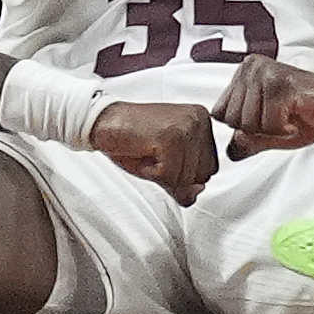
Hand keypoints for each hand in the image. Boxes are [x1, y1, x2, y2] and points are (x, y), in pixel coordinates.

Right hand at [87, 101, 218, 204]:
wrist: (103, 121)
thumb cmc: (132, 139)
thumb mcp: (165, 164)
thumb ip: (185, 181)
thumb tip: (197, 193)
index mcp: (202, 121)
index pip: (210, 168)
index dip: (182, 174)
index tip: (163, 156)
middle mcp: (199, 120)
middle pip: (202, 175)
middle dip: (174, 175)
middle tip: (153, 155)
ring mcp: (186, 126)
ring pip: (186, 178)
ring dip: (161, 174)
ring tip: (148, 152)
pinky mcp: (171, 136)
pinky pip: (169, 175)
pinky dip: (152, 173)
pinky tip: (143, 153)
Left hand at [211, 54, 313, 158]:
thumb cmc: (310, 113)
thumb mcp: (272, 132)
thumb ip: (248, 140)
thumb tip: (230, 152)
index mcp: (245, 73)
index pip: (220, 113)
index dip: (243, 128)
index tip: (266, 122)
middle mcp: (252, 68)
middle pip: (232, 120)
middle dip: (256, 131)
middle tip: (280, 121)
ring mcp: (267, 73)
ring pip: (248, 123)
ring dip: (271, 131)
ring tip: (288, 118)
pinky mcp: (283, 85)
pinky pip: (268, 123)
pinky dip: (283, 130)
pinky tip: (296, 119)